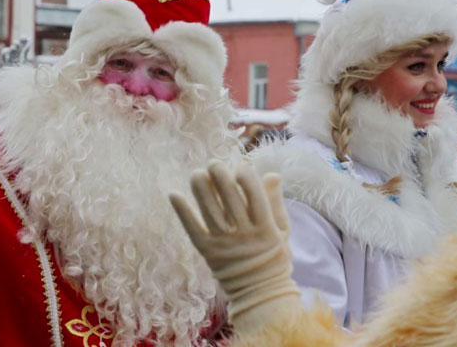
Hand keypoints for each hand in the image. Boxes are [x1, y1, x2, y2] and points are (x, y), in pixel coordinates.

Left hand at [170, 161, 301, 333]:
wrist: (260, 294)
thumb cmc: (274, 256)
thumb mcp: (282, 230)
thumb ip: (275, 202)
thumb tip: (271, 174)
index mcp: (266, 228)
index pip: (254, 194)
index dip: (245, 175)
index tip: (240, 166)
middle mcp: (245, 235)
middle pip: (229, 198)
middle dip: (220, 175)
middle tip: (214, 163)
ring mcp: (225, 244)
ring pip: (210, 210)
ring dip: (200, 187)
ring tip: (197, 173)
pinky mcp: (208, 252)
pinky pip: (192, 229)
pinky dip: (182, 211)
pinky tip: (174, 194)